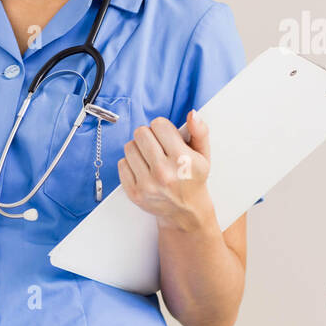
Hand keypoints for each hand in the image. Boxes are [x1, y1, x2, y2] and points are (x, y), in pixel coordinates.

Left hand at [117, 109, 212, 229]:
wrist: (185, 211)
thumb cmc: (193, 179)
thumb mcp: (203, 155)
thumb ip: (200, 132)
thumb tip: (193, 114)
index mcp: (182, 160)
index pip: (158, 124)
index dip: (162, 127)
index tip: (166, 136)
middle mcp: (163, 173)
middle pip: (141, 133)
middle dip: (148, 136)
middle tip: (156, 146)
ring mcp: (147, 184)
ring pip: (129, 147)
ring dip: (138, 149)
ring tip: (149, 157)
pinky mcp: (134, 193)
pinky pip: (122, 164)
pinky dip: (130, 164)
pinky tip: (143, 169)